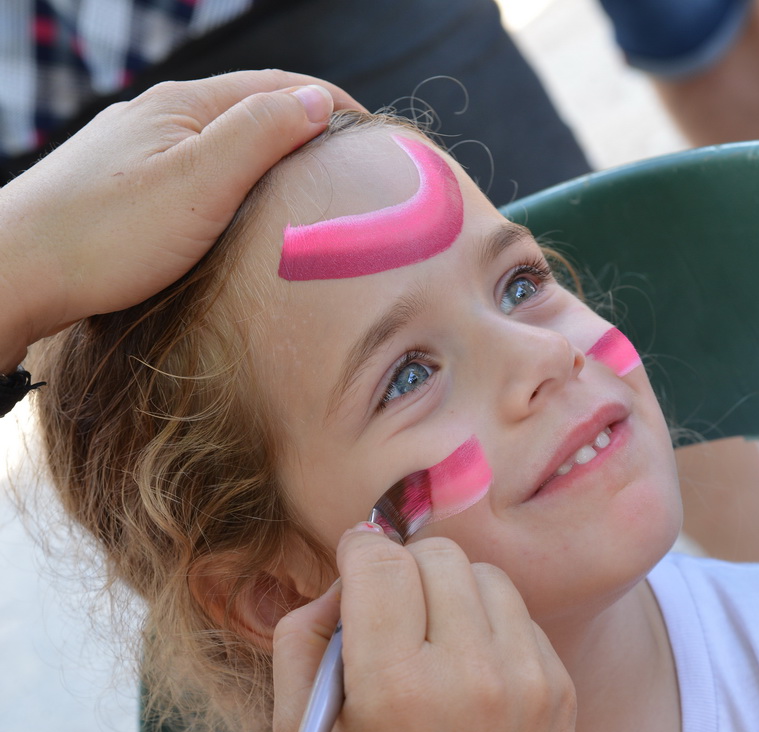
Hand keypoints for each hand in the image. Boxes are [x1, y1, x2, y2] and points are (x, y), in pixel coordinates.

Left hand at [0, 70, 362, 367]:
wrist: (18, 271)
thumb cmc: (105, 235)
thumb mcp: (198, 184)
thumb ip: (258, 136)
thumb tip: (316, 99)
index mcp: (184, 107)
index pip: (276, 87)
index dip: (331, 107)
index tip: (376, 140)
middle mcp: (157, 118)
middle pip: (248, 112)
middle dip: (302, 131)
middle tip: (348, 172)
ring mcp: (134, 152)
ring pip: (218, 146)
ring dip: (265, 161)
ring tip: (302, 196)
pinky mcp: (118, 189)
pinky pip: (191, 175)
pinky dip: (229, 187)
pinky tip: (233, 218)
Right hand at [273, 527, 575, 731]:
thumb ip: (300, 644)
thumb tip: (337, 584)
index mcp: (393, 688)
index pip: (379, 560)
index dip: (355, 559)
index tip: (352, 582)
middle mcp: (468, 674)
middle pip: (435, 554)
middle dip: (402, 573)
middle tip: (389, 621)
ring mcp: (526, 680)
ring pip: (484, 575)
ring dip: (450, 593)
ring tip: (432, 649)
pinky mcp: (561, 691)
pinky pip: (519, 617)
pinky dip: (489, 629)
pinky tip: (470, 680)